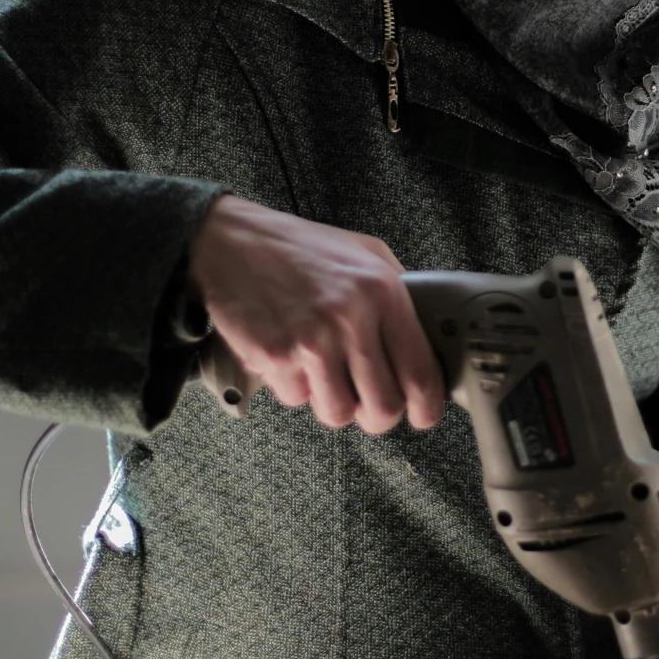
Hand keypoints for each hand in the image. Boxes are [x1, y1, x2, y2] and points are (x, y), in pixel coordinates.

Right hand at [185, 196, 443, 434]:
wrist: (232, 241)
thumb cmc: (299, 248)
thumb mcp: (364, 252)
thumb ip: (399, 291)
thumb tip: (425, 337)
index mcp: (381, 292)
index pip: (420, 373)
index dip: (426, 407)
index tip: (422, 414)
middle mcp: (350, 318)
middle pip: (382, 407)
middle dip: (377, 417)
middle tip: (368, 406)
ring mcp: (310, 341)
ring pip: (338, 413)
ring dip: (332, 402)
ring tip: (322, 372)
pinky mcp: (274, 357)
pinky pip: (296, 398)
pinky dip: (294, 386)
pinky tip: (289, 354)